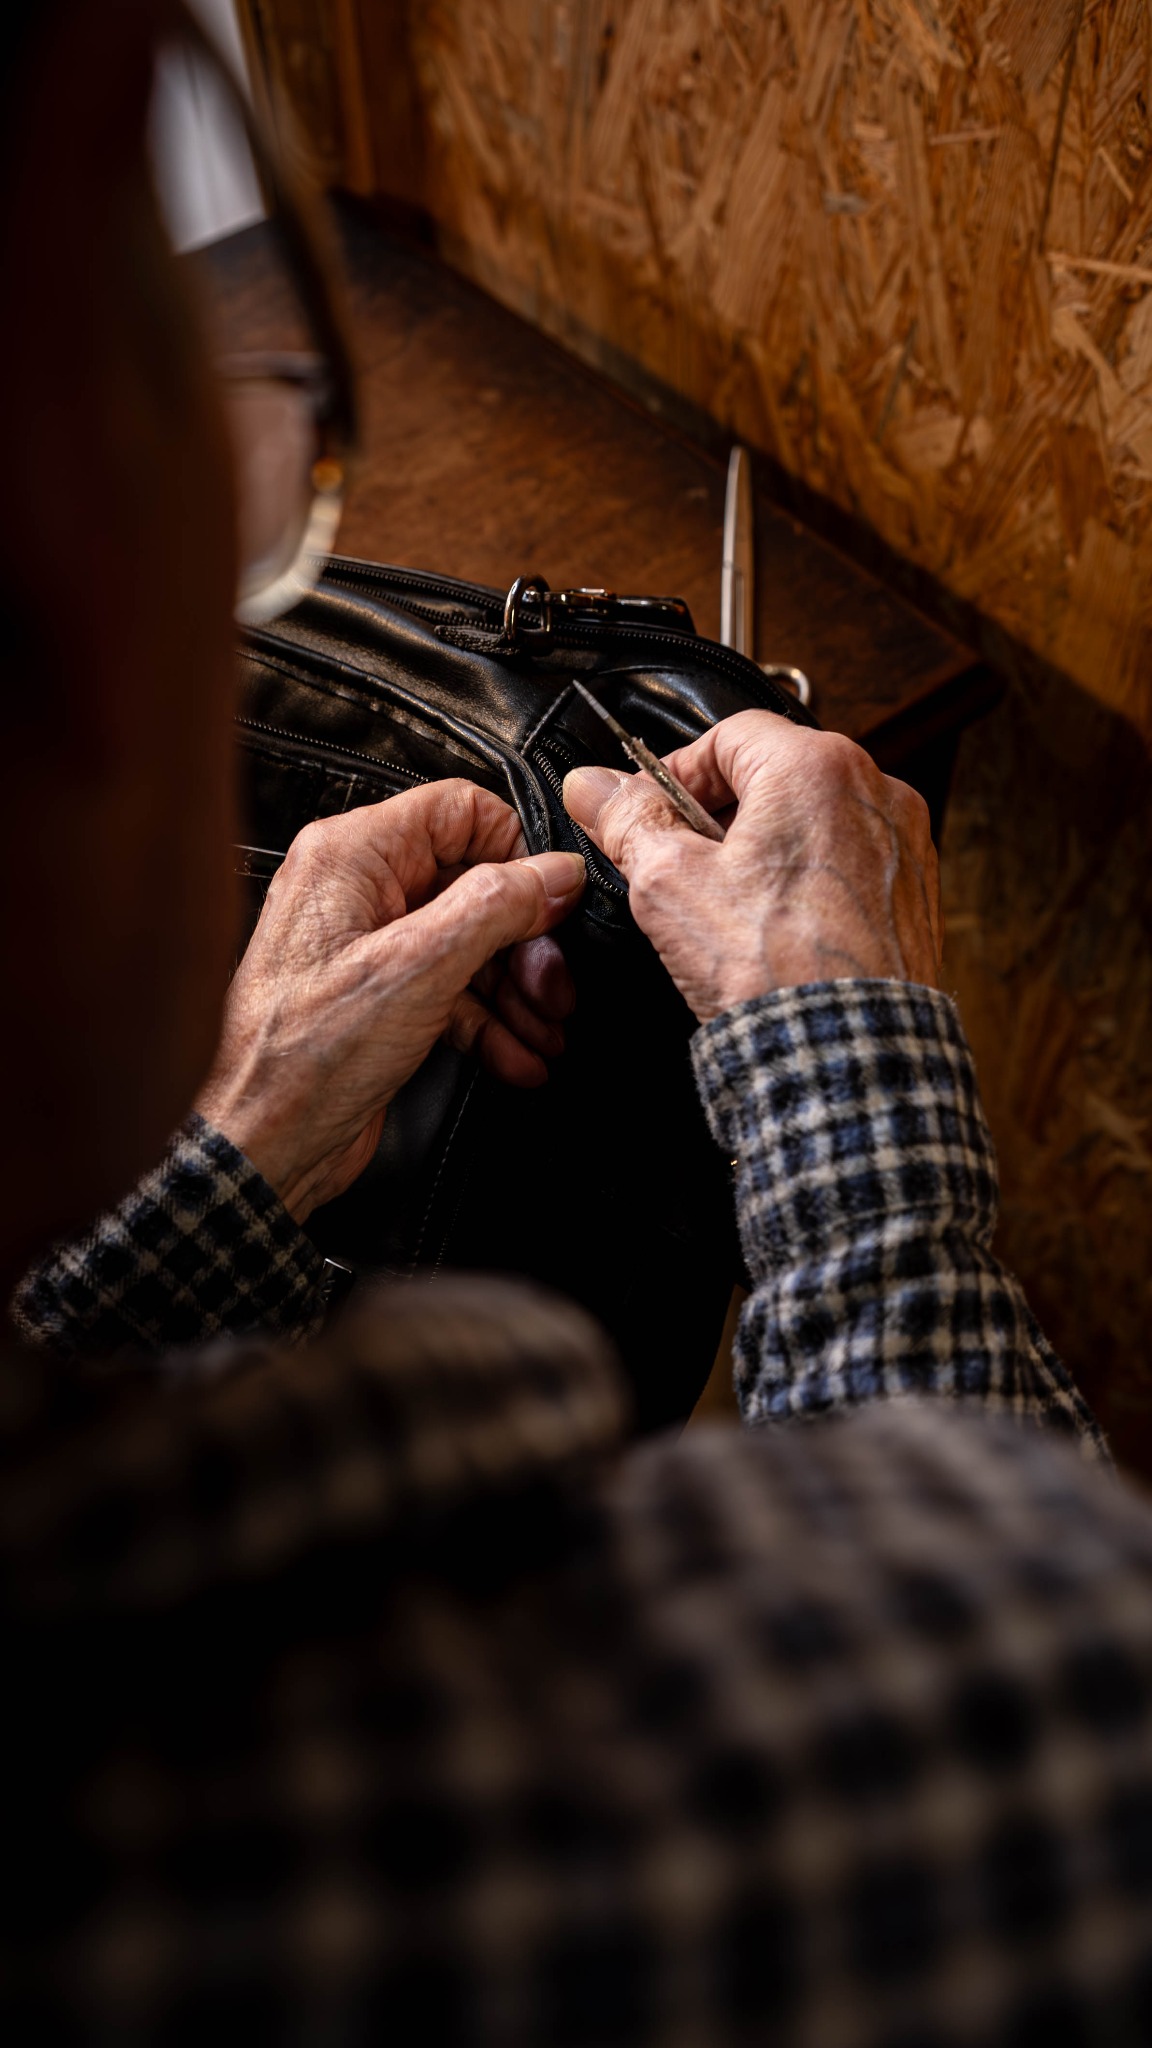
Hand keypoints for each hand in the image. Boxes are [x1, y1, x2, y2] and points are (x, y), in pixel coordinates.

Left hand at [197, 781, 584, 1220]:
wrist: (263, 1144)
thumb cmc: (303, 1058)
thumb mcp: (419, 968)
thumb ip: (496, 908)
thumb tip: (552, 874)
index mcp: (353, 857)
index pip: (460, 812)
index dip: (517, 854)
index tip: (554, 901)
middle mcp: (358, 892)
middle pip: (475, 887)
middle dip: (526, 944)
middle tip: (556, 987)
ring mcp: (369, 947)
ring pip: (471, 946)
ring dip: (516, 993)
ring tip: (546, 1032)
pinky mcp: (380, 1000)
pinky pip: (452, 993)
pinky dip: (489, 1025)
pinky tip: (517, 1056)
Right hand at [563, 710, 938, 1020]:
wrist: (845, 1055)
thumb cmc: (773, 971)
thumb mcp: (669, 884)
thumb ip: (628, 820)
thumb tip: (595, 786)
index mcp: (817, 767)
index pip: (728, 735)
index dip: (674, 771)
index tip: (648, 812)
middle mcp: (875, 790)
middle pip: (774, 775)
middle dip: (718, 814)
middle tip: (680, 863)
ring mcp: (903, 843)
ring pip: (813, 820)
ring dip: (763, 849)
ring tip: (727, 906)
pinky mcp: (914, 892)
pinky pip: (847, 864)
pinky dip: (808, 882)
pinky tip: (776, 929)